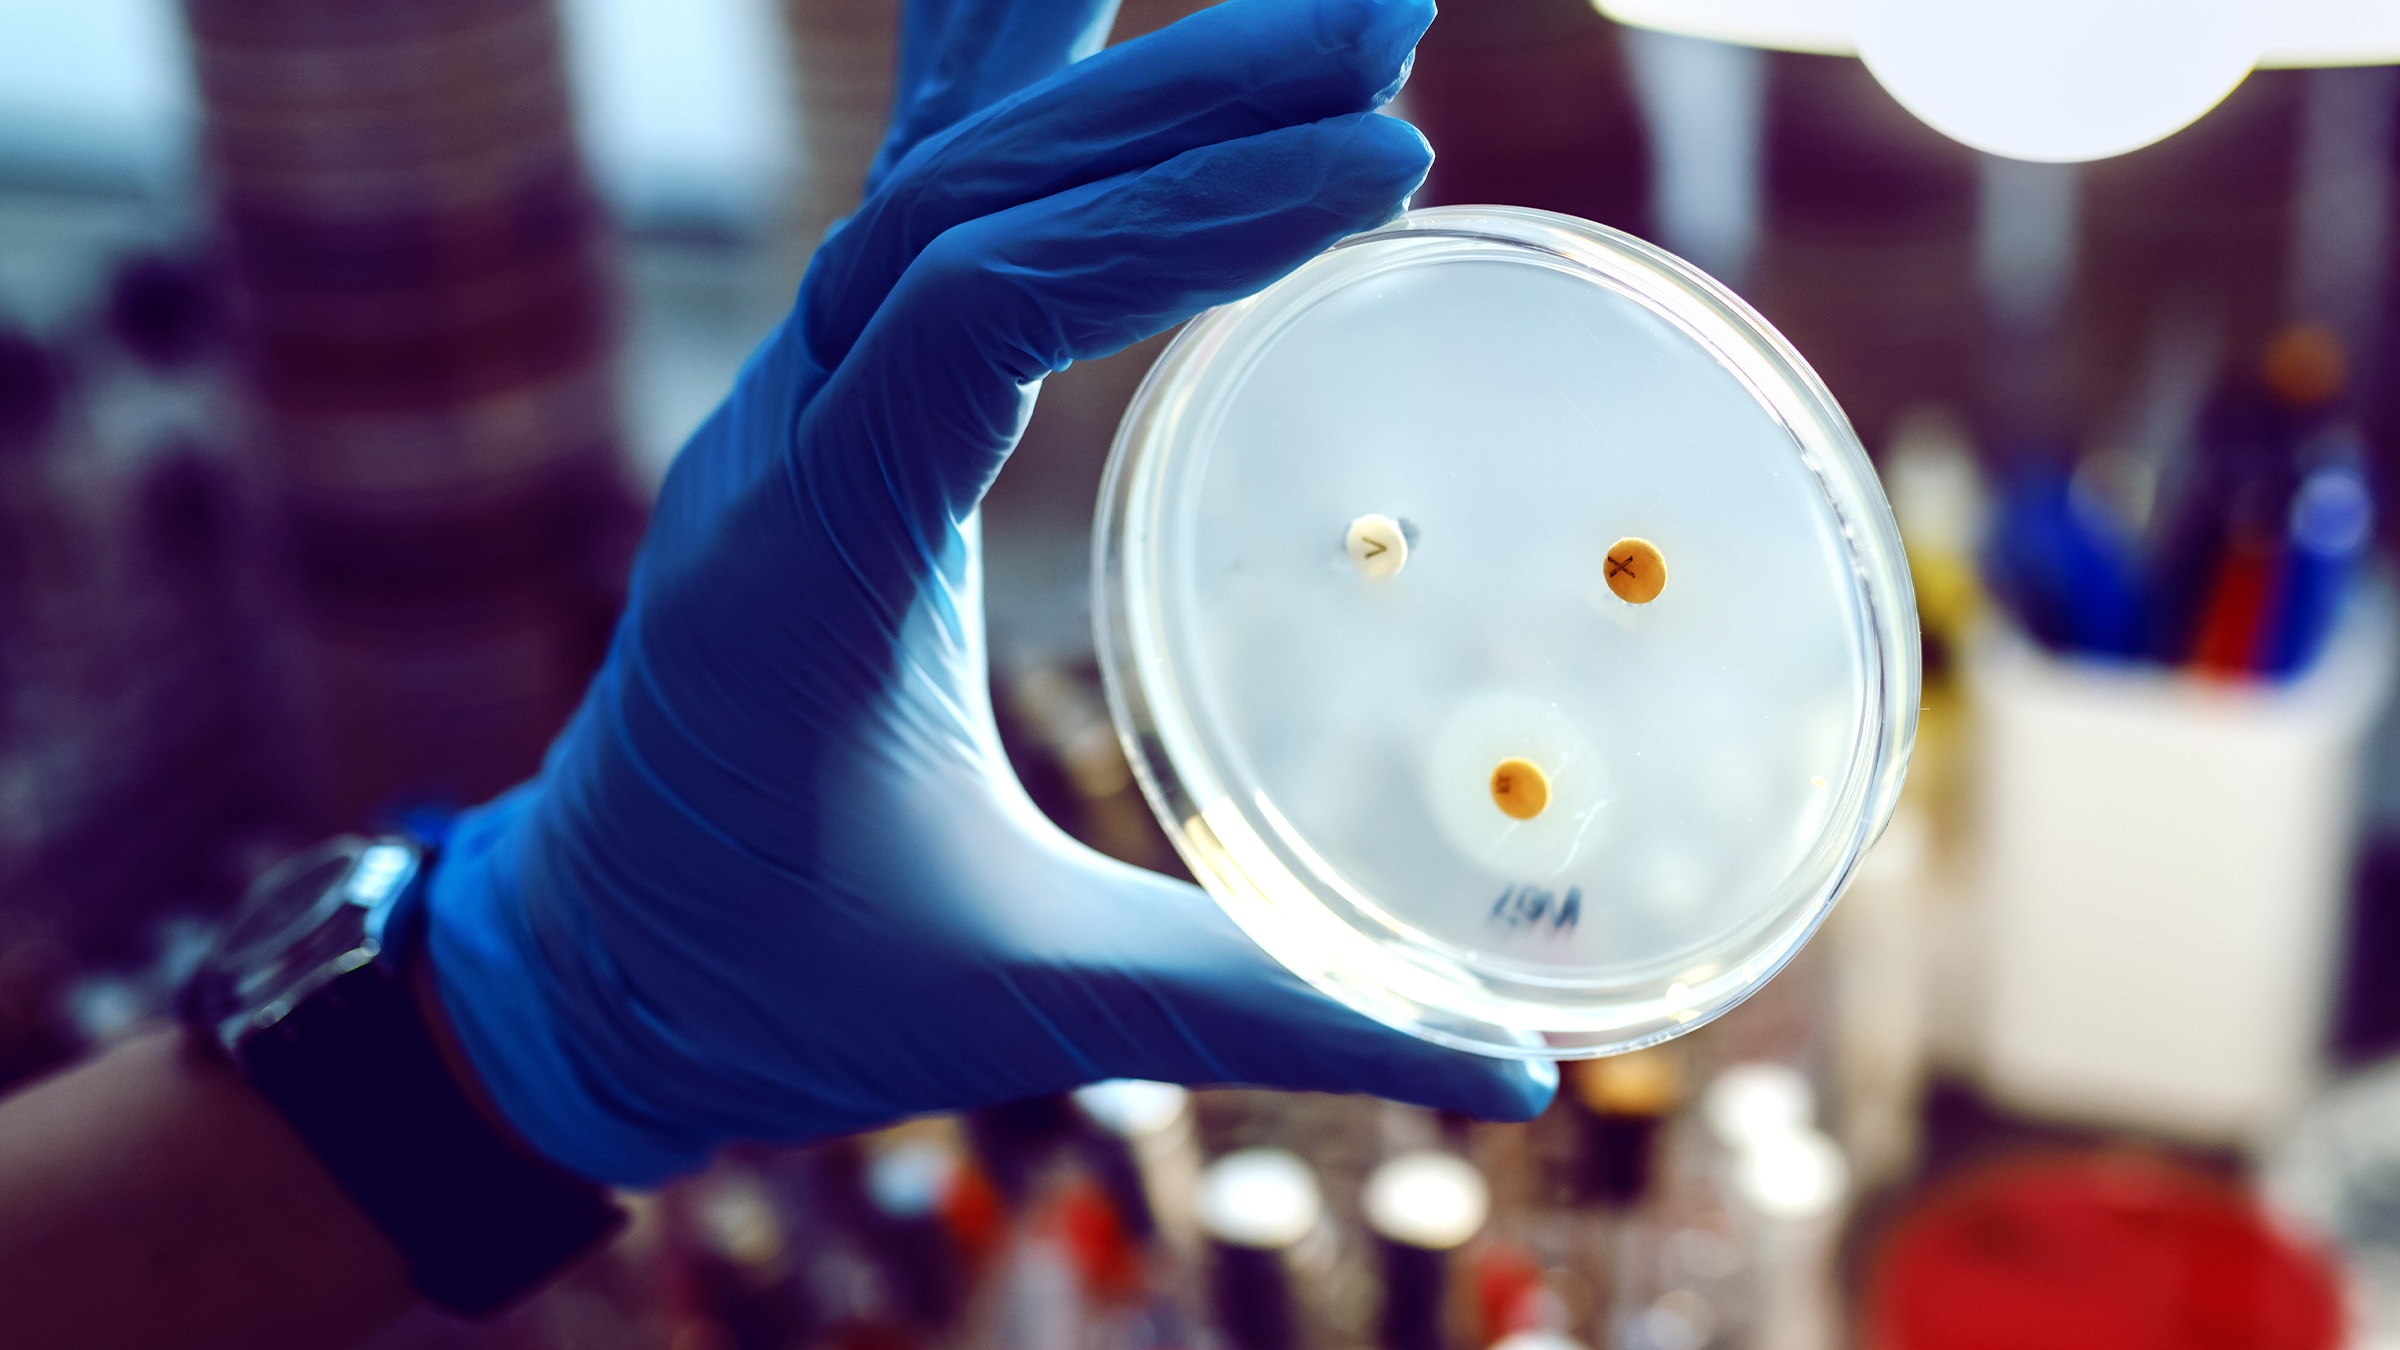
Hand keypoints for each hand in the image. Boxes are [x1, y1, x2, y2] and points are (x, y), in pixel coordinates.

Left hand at [424, 0, 1553, 1186]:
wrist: (578, 963)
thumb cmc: (777, 990)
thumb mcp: (1018, 998)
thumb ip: (1259, 1013)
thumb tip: (1515, 1077)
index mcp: (808, 571)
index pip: (980, 319)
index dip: (1179, 227)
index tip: (1385, 170)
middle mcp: (777, 442)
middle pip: (967, 196)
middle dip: (1185, 93)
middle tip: (1392, 10)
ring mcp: (785, 404)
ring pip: (939, 172)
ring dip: (1124, 71)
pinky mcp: (816, 401)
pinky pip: (916, 203)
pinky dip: (1015, 81)